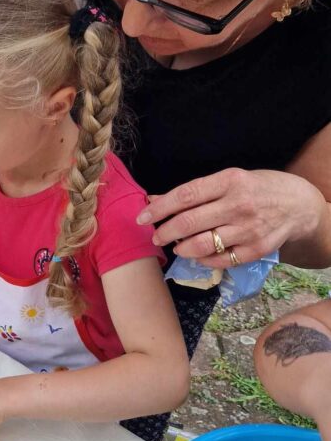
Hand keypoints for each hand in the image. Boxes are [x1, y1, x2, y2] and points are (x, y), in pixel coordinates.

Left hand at [140, 168, 325, 267]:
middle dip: (165, 232)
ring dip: (182, 249)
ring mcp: (248, 229)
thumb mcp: (228, 180)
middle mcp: (239, 204)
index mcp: (229, 181)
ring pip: (202, 245)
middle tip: (156, 237)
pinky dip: (204, 260)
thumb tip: (155, 199)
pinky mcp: (257, 249)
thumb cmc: (257, 188)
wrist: (299, 205)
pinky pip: (221, 260)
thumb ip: (194, 192)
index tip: (142, 218)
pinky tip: (198, 256)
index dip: (160, 208)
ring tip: (176, 247)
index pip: (186, 195)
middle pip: (189, 222)